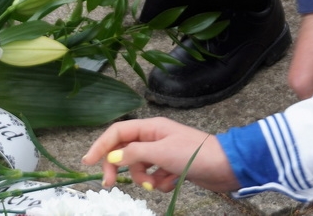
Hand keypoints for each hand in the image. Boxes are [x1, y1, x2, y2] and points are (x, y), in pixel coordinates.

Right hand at [82, 117, 239, 193]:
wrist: (225, 166)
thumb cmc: (195, 153)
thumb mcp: (160, 152)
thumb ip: (134, 153)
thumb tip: (113, 156)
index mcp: (151, 127)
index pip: (117, 132)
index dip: (100, 145)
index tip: (87, 162)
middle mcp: (155, 137)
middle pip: (125, 151)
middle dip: (120, 167)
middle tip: (112, 185)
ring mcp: (164, 153)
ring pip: (140, 167)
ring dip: (144, 178)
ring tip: (157, 183)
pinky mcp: (172, 167)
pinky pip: (155, 177)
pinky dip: (160, 183)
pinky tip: (172, 182)